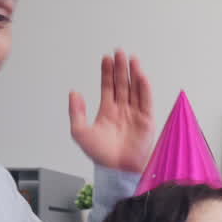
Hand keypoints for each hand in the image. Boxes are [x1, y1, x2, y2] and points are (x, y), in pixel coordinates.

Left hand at [69, 49, 153, 171]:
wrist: (117, 169)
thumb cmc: (101, 154)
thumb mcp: (80, 132)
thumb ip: (76, 112)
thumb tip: (74, 92)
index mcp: (107, 111)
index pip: (108, 86)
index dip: (107, 72)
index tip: (106, 58)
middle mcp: (122, 110)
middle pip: (122, 84)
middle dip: (121, 68)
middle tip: (119, 52)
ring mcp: (135, 114)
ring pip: (135, 89)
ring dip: (134, 74)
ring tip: (132, 59)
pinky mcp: (147, 120)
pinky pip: (147, 101)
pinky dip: (145, 88)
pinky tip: (141, 77)